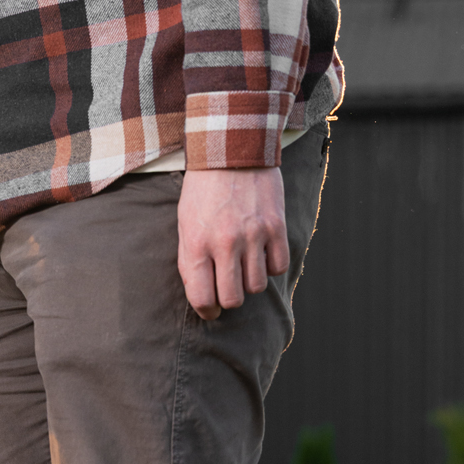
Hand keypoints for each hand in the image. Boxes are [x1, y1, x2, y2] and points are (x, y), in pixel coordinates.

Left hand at [177, 167, 288, 321]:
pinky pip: (279, 267)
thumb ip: (191, 261)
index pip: (203, 298)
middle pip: (233, 299)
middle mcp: (226, 243)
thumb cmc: (203, 193)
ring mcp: (254, 235)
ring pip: (257, 287)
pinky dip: (271, 267)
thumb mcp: (185, 226)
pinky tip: (262, 255)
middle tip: (228, 289)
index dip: (207, 311)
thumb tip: (202, 296)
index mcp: (197, 245)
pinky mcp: (276, 226)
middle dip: (229, 300)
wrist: (232, 151)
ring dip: (250, 282)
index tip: (211, 310)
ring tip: (244, 267)